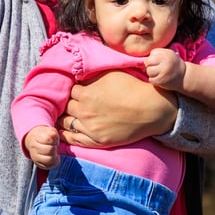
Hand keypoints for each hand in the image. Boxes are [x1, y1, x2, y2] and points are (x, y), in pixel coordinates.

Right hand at [24, 125, 59, 168]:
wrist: (36, 141)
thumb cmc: (46, 136)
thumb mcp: (50, 131)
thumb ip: (52, 132)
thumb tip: (53, 135)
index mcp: (36, 137)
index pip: (47, 139)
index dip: (54, 140)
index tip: (54, 139)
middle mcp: (34, 147)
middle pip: (49, 150)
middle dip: (55, 148)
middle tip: (54, 146)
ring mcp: (35, 156)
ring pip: (49, 159)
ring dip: (55, 156)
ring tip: (54, 152)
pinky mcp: (38, 164)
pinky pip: (49, 166)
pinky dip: (54, 162)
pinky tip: (54, 157)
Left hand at [59, 72, 177, 146]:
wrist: (152, 110)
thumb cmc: (133, 88)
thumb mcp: (111, 74)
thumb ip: (92, 75)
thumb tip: (79, 74)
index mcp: (86, 93)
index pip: (69, 91)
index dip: (73, 90)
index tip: (75, 91)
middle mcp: (85, 111)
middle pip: (66, 106)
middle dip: (67, 103)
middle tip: (69, 103)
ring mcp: (90, 127)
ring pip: (66, 123)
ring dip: (64, 118)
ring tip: (62, 116)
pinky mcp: (97, 141)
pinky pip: (74, 139)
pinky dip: (65, 135)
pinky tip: (62, 132)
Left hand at [144, 48, 184, 90]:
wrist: (184, 76)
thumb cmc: (172, 64)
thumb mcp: (167, 54)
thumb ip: (156, 53)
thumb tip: (142, 58)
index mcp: (166, 54)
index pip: (151, 55)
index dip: (152, 59)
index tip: (157, 62)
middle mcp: (165, 62)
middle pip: (147, 62)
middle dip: (149, 65)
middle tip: (156, 68)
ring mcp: (163, 72)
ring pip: (148, 71)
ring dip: (151, 73)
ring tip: (158, 73)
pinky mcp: (161, 81)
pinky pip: (150, 79)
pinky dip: (153, 80)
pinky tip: (160, 79)